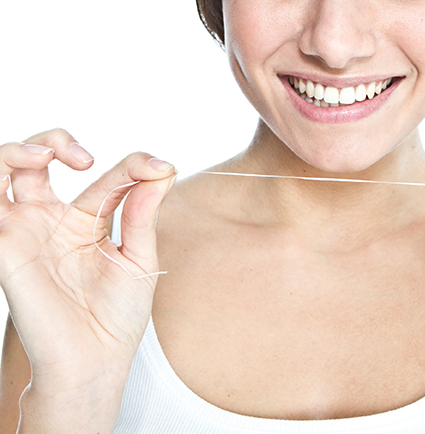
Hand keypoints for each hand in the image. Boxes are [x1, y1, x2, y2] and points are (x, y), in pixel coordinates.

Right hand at [0, 129, 175, 428]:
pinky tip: (22, 170)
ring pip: (2, 170)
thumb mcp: (138, 258)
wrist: (93, 361)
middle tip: (85, 158)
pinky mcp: (5, 246)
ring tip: (46, 155)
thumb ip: (142, 214)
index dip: (135, 165)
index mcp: (86, 222)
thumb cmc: (116, 316)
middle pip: (37, 159)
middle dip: (55, 140)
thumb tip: (162, 171)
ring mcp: (24, 230)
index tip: (163, 168)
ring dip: (18, 149)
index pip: (107, 177)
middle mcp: (50, 220)